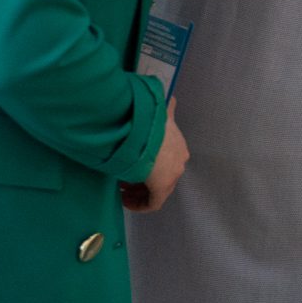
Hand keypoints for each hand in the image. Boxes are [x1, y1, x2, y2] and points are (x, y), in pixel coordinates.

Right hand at [122, 97, 187, 212]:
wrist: (145, 128)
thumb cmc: (147, 120)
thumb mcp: (159, 113)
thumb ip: (165, 109)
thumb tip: (170, 98)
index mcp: (178, 145)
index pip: (166, 160)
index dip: (149, 165)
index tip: (134, 167)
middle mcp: (179, 160)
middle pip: (161, 176)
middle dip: (142, 179)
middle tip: (124, 180)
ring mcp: (172, 174)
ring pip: (157, 190)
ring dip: (139, 191)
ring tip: (122, 189)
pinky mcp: (163, 187)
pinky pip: (153, 203)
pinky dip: (139, 204)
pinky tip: (125, 200)